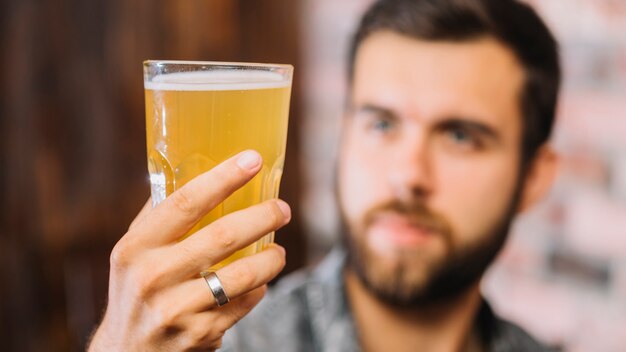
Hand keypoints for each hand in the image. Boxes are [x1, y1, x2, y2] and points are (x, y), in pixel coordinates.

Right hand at [88, 150, 290, 350]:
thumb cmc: (135, 289)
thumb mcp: (133, 252)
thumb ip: (159, 217)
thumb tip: (194, 171)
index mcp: (136, 247)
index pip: (185, 202)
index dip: (223, 178)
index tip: (253, 160)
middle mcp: (153, 277)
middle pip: (223, 236)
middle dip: (263, 217)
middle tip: (282, 209)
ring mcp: (177, 309)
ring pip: (243, 275)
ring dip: (272, 259)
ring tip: (279, 250)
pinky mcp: (200, 334)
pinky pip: (244, 303)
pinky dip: (259, 289)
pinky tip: (260, 282)